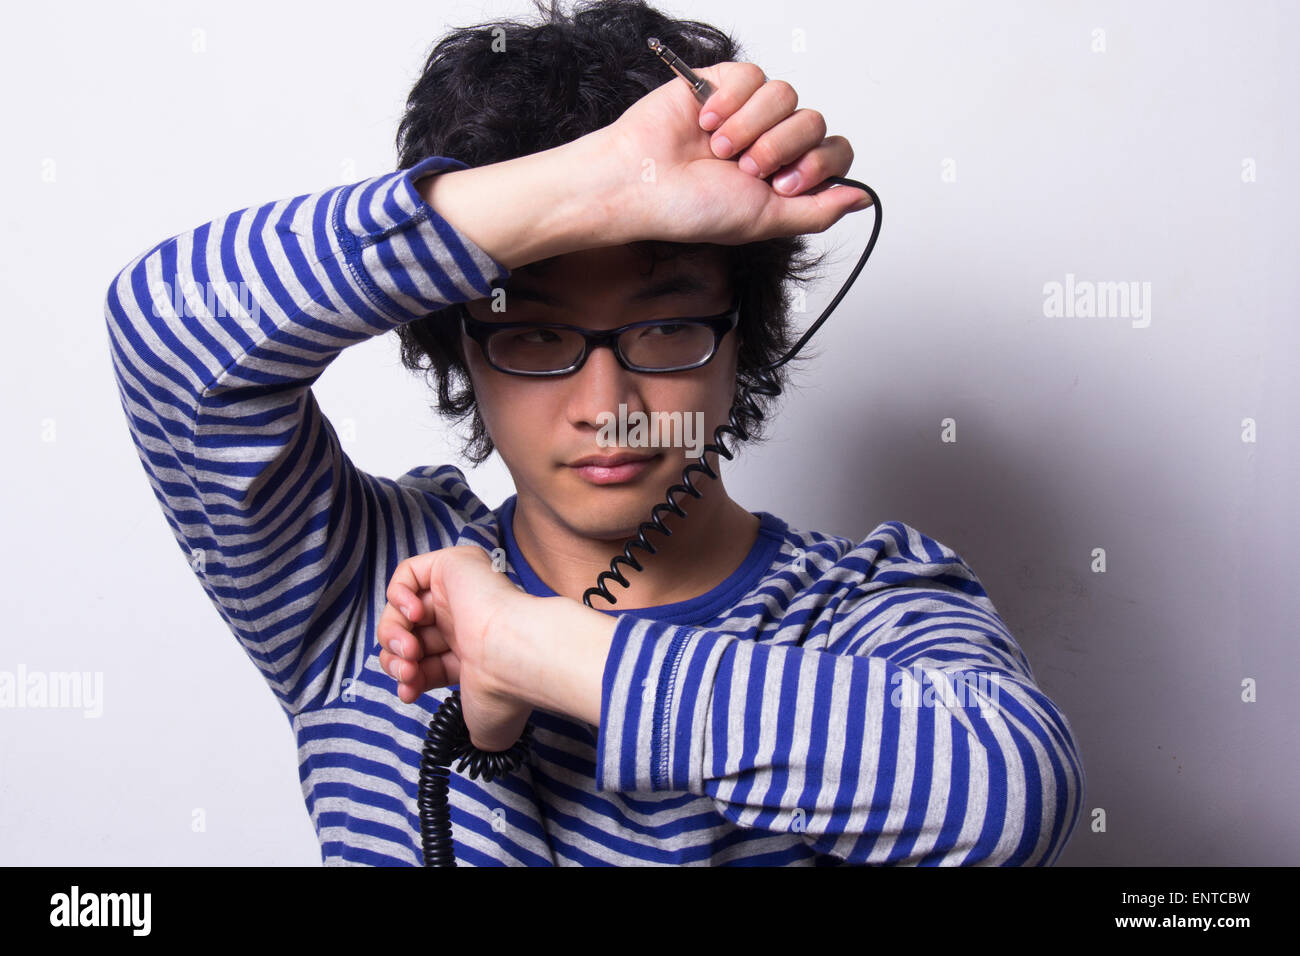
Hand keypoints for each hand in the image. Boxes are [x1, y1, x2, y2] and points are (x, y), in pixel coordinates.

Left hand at [377, 546, 533, 751]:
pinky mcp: (452, 566)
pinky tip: (413, 615)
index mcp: (472, 653)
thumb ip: (474, 730)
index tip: (409, 692)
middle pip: (409, 635)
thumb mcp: (483, 724)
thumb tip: (480, 743)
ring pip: (403, 609)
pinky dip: (398, 596)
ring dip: (393, 632)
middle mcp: (465, 621)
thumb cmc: (504, 690)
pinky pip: (407, 574)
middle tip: (406, 670)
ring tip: (408, 648)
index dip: (408, 676)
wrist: (513, 656)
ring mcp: (458, 592)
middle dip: (397, 658)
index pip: (424, 661)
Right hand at [602, 59, 870, 245]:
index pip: (835, 152)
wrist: (641, 182)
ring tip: (719, 148)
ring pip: (787, 97)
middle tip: (745, 168)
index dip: (817, 164)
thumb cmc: (690, 209)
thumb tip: (863, 199)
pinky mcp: (724, 85)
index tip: (781, 185)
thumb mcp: (764, 221)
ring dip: (752, 127)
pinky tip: (706, 123)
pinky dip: (731, 102)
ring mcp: (749, 113)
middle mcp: (772, 142)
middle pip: (814, 123)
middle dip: (780, 148)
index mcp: (785, 175)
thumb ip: (818, 211)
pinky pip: (755, 76)